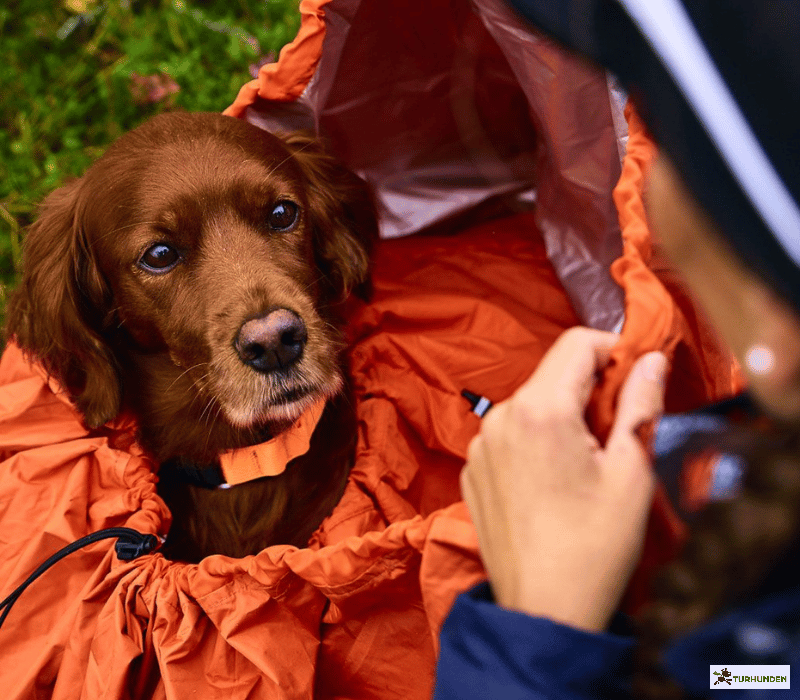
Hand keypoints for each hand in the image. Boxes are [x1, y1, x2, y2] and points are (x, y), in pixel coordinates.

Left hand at [461, 327, 667, 631]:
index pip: (577, 343)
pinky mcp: (471, 470)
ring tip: (583, 464)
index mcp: (539, 409)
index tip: (634, 380)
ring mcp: (479, 445)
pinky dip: (533, 442)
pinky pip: (508, 435)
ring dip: (560, 416)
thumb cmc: (594, 545)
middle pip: (551, 374)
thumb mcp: (631, 471)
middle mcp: (499, 417)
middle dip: (589, 388)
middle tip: (616, 431)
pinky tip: (551, 482)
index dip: (613, 352)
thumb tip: (650, 359)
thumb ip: (640, 404)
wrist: (543, 610)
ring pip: (529, 404)